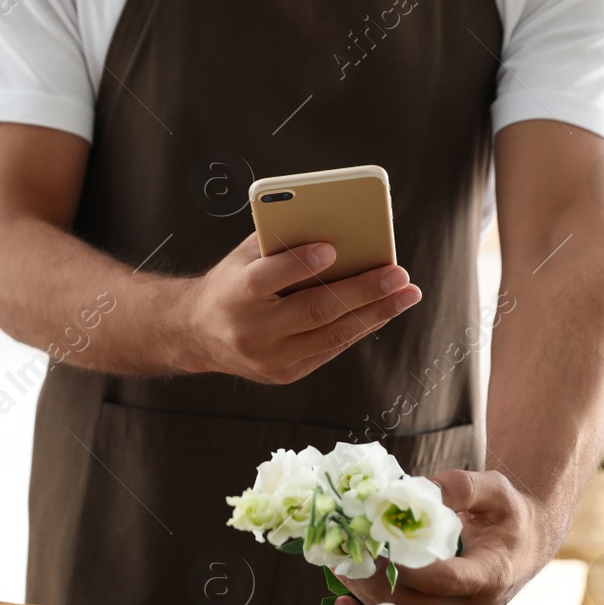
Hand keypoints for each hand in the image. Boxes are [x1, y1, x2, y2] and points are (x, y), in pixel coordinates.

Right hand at [177, 234, 421, 383]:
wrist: (196, 334)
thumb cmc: (231, 283)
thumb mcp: (242, 257)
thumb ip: (281, 244)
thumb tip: (337, 231)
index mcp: (234, 295)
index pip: (267, 279)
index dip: (299, 264)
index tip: (332, 248)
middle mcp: (251, 331)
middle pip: (313, 311)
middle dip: (361, 291)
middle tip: (398, 274)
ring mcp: (269, 358)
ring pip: (331, 335)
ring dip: (375, 313)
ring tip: (407, 293)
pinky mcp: (285, 373)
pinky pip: (331, 349)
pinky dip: (359, 326)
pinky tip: (383, 309)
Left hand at [336, 469, 546, 604]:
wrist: (524, 544)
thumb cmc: (508, 514)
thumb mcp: (495, 490)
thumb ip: (462, 486)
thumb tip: (420, 489)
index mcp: (491, 575)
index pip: (444, 578)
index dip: (405, 566)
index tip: (371, 545)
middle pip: (416, 603)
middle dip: (372, 579)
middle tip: (341, 554)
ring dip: (366, 594)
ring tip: (338, 566)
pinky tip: (343, 601)